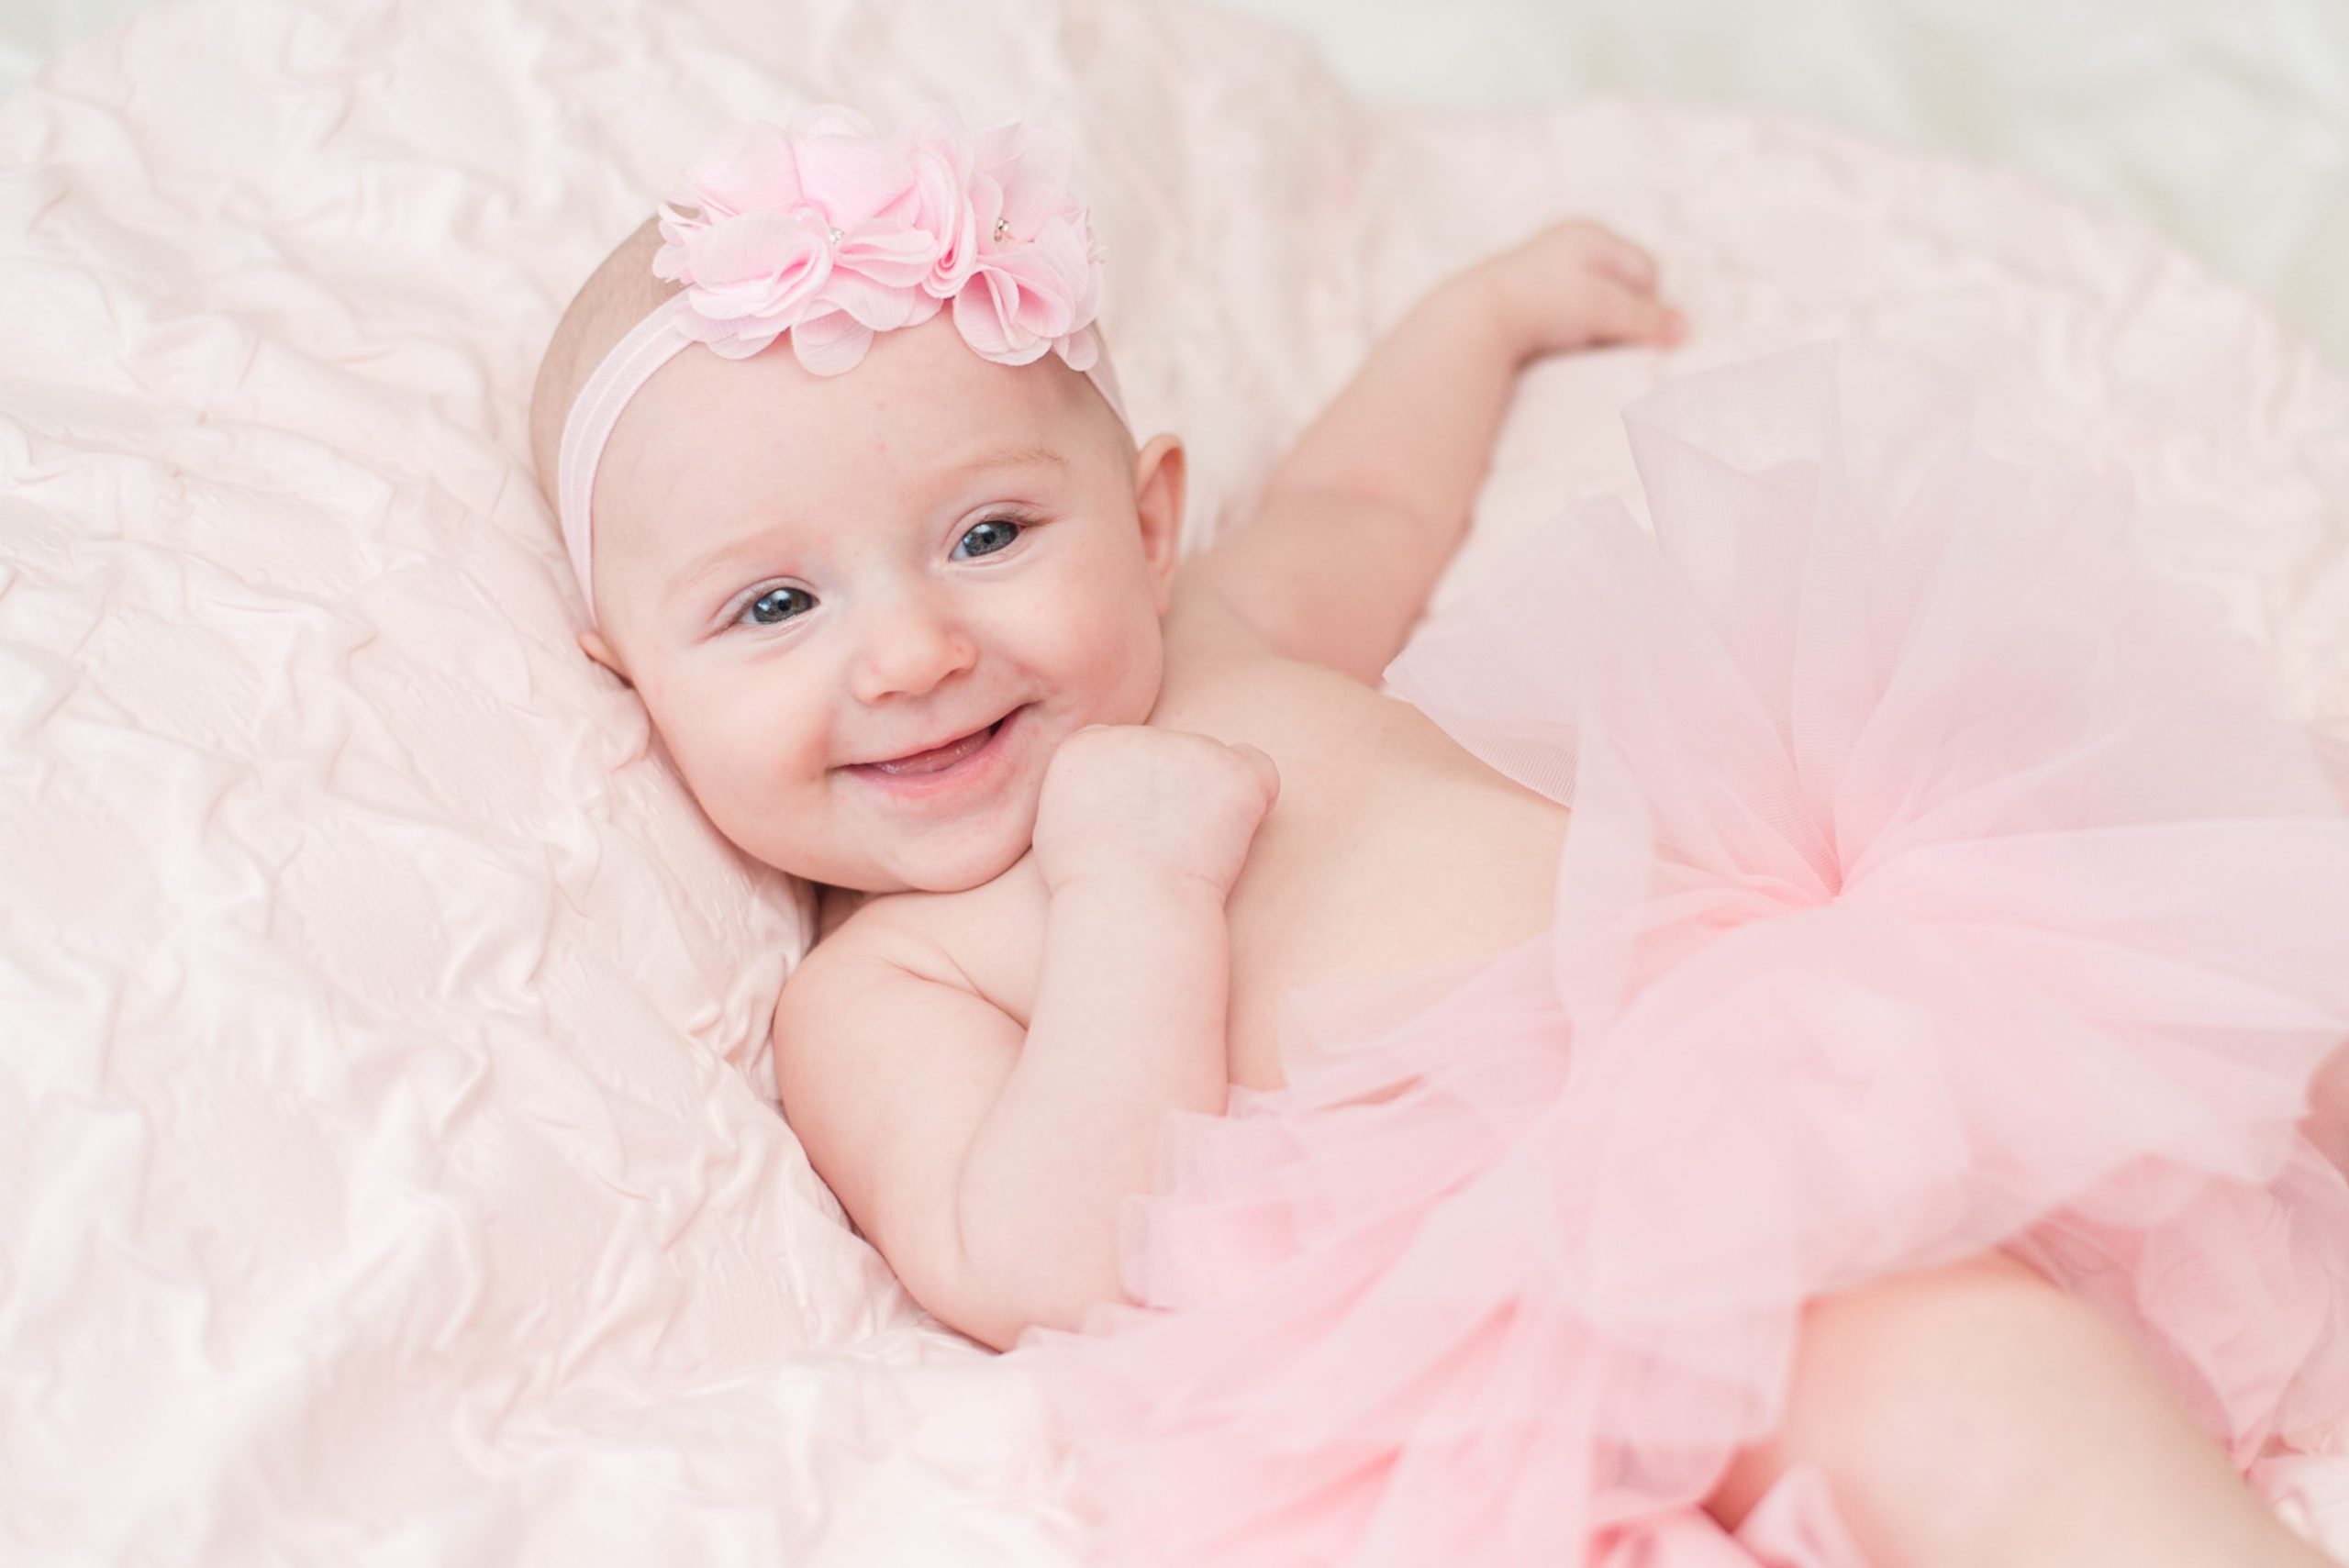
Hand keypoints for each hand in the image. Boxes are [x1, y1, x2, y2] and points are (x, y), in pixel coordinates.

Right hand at [1032, 724, 1280, 899]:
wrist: (1130, 908)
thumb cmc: (1091, 889)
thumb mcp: (1056, 832)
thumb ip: (1080, 795)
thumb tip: (1108, 793)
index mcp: (1089, 744)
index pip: (1121, 747)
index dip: (1135, 786)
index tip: (1136, 825)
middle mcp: (1138, 735)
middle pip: (1167, 751)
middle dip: (1172, 789)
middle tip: (1165, 846)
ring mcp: (1190, 748)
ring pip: (1209, 762)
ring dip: (1208, 798)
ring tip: (1191, 853)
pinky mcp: (1234, 771)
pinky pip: (1258, 770)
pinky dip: (1254, 796)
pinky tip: (1235, 832)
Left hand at [1472, 219, 1687, 358]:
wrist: (1473, 320)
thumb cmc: (1544, 305)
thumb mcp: (1605, 309)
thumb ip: (1648, 318)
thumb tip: (1688, 329)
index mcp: (1590, 234)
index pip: (1645, 270)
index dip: (1648, 305)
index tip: (1636, 334)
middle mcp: (1566, 244)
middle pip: (1619, 284)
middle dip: (1623, 313)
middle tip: (1610, 341)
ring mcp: (1542, 268)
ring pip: (1592, 301)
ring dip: (1597, 324)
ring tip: (1584, 345)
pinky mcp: (1523, 297)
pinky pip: (1564, 313)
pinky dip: (1570, 329)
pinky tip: (1558, 346)